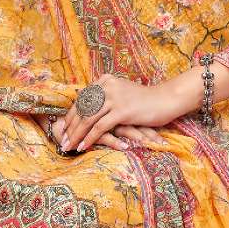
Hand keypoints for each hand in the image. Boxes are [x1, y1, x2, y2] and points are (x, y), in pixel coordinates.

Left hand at [51, 75, 181, 154]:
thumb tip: (89, 111)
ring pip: (88, 119)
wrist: (166, 100)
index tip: (63, 129)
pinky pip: (100, 127)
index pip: (82, 99)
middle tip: (62, 140)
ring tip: (69, 146)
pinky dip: (90, 138)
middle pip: (82, 109)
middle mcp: (107, 86)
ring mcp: (114, 97)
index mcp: (105, 80)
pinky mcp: (121, 110)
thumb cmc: (145, 100)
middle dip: (70, 127)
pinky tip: (83, 147)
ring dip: (76, 135)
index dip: (71, 115)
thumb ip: (106, 98)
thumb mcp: (122, 93)